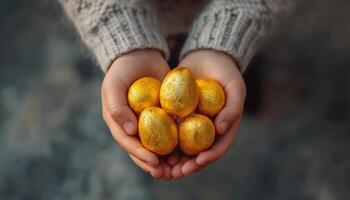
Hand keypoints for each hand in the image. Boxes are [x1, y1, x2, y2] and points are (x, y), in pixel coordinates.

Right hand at [101, 50, 172, 179]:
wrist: (140, 55)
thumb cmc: (122, 70)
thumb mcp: (113, 86)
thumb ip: (116, 107)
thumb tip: (128, 131)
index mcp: (119, 123)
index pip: (129, 144)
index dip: (140, 156)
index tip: (154, 162)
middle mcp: (133, 127)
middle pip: (144, 150)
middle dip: (155, 165)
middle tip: (168, 174)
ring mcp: (149, 122)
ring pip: (158, 145)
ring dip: (167, 159)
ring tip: (179, 169)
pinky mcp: (164, 115)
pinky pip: (171, 131)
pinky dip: (178, 142)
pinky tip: (188, 150)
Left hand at [170, 50, 245, 178]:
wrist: (208, 55)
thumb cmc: (226, 72)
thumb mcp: (235, 87)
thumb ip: (233, 107)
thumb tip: (222, 129)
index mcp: (224, 127)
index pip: (218, 147)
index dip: (209, 157)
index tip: (198, 162)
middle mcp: (207, 128)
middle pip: (199, 152)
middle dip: (188, 165)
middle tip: (176, 172)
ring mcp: (192, 122)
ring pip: (183, 146)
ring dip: (174, 159)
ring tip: (163, 167)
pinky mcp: (178, 115)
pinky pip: (170, 130)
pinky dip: (163, 140)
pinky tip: (153, 146)